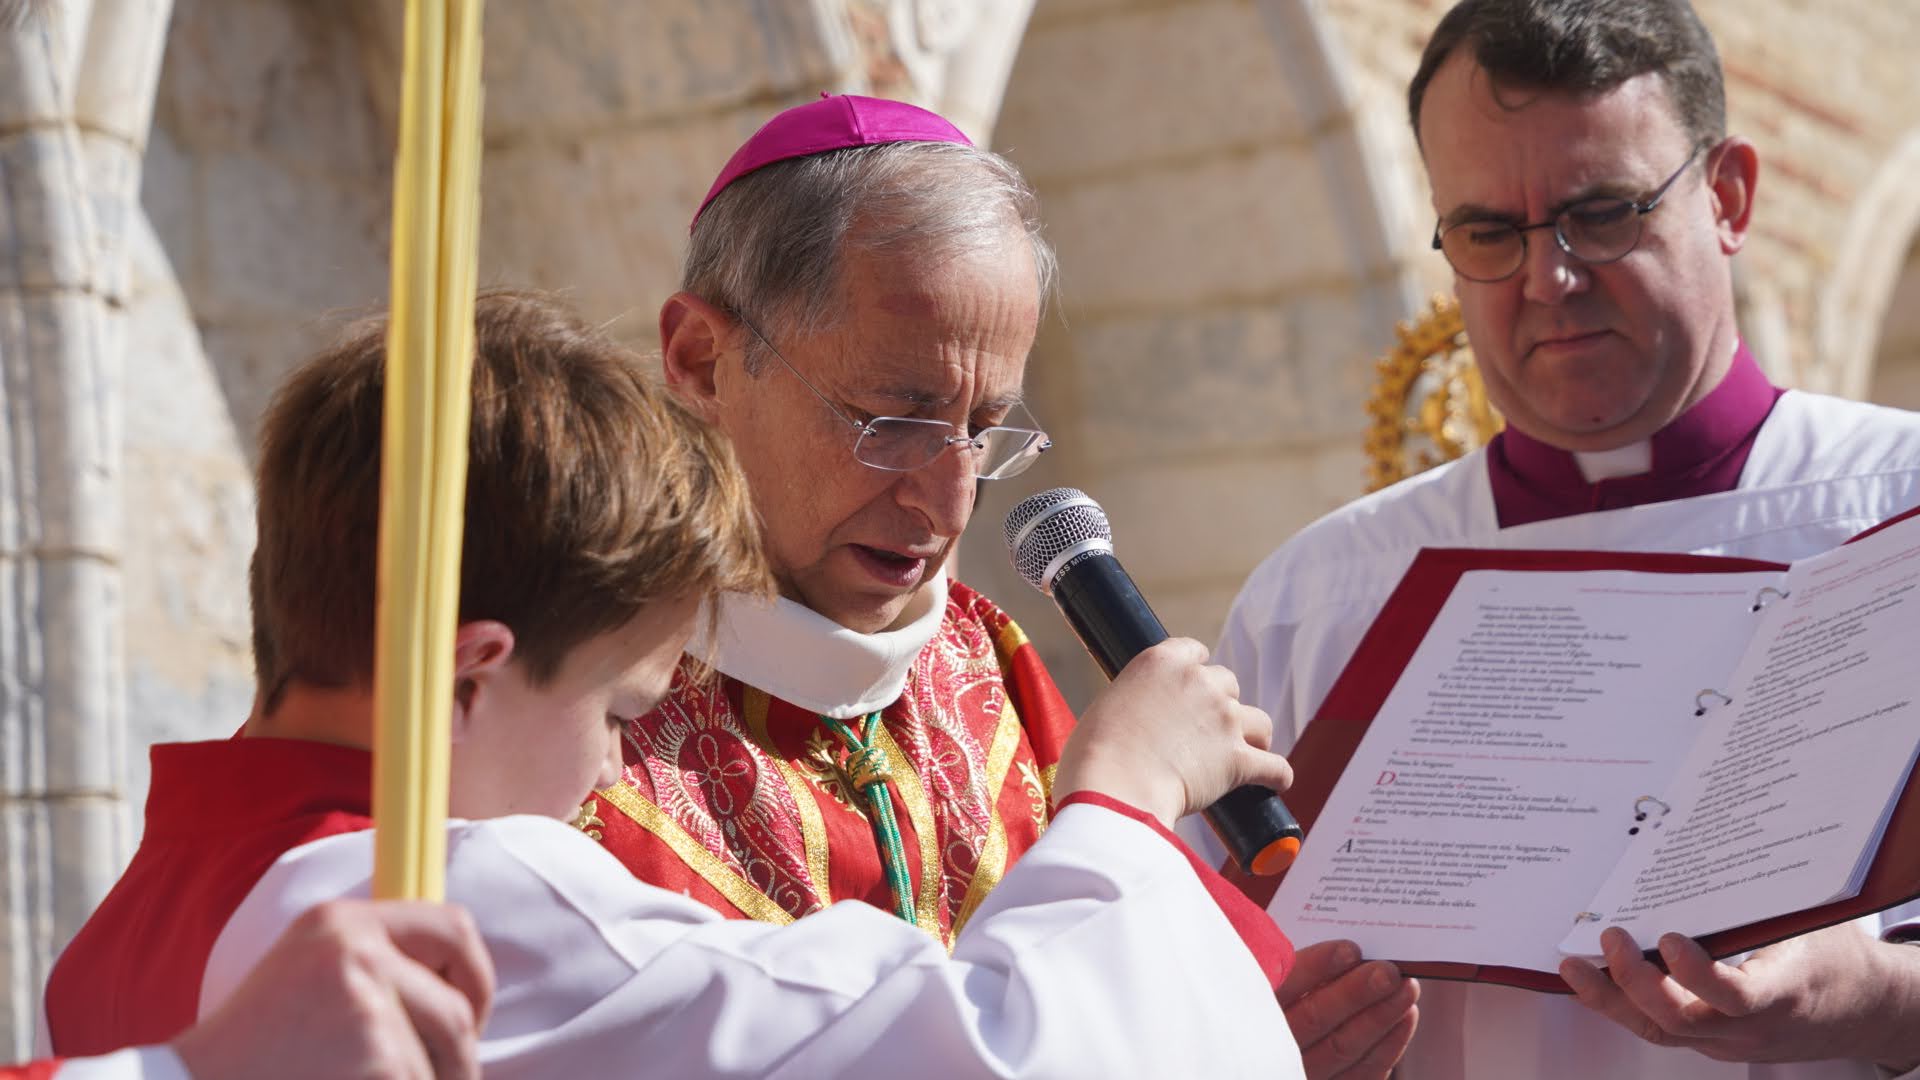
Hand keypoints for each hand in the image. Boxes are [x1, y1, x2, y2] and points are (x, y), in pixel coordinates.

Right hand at [173, 899, 494, 1079]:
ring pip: (445, 1058)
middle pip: (459, 1006)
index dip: (476, 974)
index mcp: (343, 921)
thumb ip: (376, 962)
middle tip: (450, 1075)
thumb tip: (461, 982)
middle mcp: (359, 949)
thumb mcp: (307, 974)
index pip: (453, 927)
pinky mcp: (379, 1053)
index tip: (472, 1013)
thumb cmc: (253, 1050)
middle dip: (462, 1053)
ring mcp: (368, 1002)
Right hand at [1054, 637, 1292, 825]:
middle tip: (1207, 732)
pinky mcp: (1238, 759)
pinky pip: (1275, 766)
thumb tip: (1139, 727)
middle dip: (1222, 706)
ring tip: (1245, 754)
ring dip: (1253, 736)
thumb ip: (1134, 704)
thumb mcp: (1107, 708)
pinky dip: (1276, 776)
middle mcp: (1199, 682)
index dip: (1197, 672)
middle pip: (1228, 684)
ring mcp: (1223, 719)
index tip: (1193, 690)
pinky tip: (1275, 782)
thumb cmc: (1094, 754)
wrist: (1113, 787)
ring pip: (1259, 721)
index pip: (1195, 651)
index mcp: (1161, 662)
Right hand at [1280, 940, 1418, 1078]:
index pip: (1282, 987)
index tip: (1350, 949)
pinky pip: (1362, 1074)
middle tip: (1389, 971)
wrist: (1286, 1042)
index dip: (1316, 967)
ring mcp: (1301, 1072)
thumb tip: (1344, 944)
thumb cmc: (1279, 993)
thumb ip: (1285, 961)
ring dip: (1380, 1017)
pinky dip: (1388, 1046)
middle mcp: (1270, 1047)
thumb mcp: (1268, 972)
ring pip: (1343, 1049)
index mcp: (1250, 1010)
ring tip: (1407, 988)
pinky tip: (1405, 1018)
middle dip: (1356, 993)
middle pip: (1315, 1020)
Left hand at [1560, 923, 1919, 1069]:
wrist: (1860, 1008)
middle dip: (1635, 981)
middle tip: (1610, 937)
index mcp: (1784, 992)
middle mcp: (1751, 1027)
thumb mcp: (1813, 922)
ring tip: (1573, 965)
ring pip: (1661, 1031)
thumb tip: (1711, 844)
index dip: (1698, 975)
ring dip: (1611, 998)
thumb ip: (1768, 900)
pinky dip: (1621, 1004)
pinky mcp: (1710, 1040)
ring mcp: (1727, 1040)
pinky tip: (1592, 978)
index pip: (1736, 998)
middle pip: (1682, 1020)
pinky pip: (1660, 1028)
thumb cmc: (1832, 954)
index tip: (1668, 938)